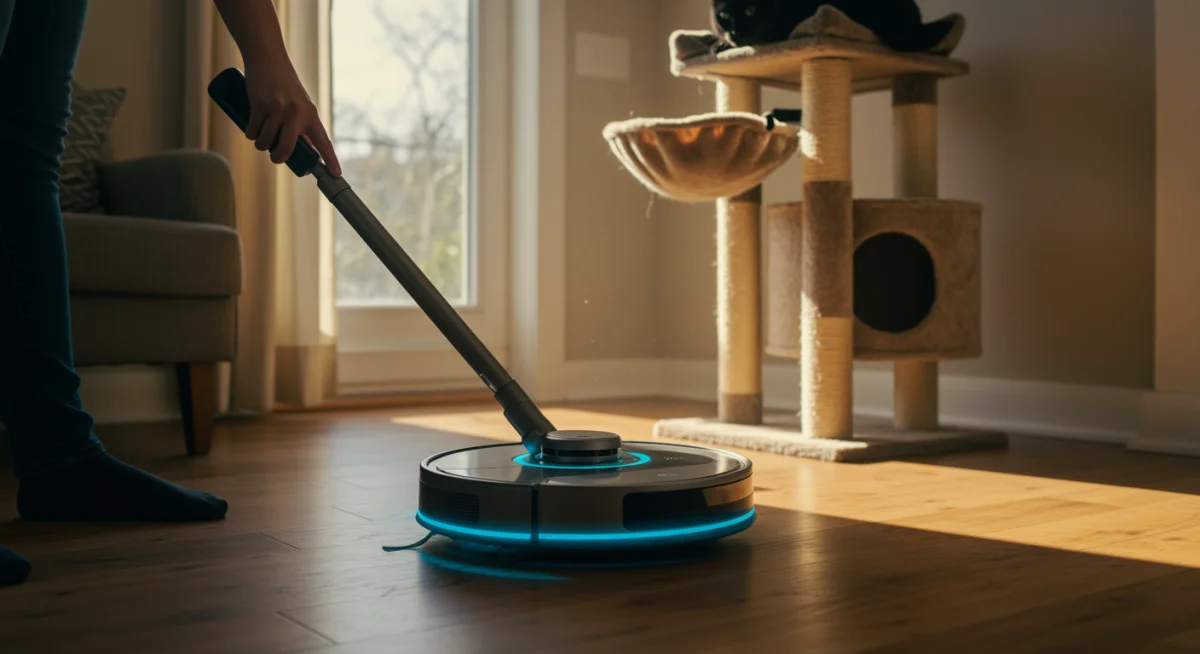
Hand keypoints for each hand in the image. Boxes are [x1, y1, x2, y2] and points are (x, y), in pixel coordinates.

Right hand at [242, 59, 341, 176]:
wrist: (268, 58)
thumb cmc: (285, 84)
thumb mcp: (301, 103)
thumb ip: (304, 124)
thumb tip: (309, 149)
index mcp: (311, 114)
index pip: (323, 141)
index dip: (330, 159)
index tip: (336, 174)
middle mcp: (296, 113)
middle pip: (287, 149)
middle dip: (278, 157)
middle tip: (275, 156)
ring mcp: (278, 109)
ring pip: (266, 142)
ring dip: (261, 144)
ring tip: (260, 137)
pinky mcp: (260, 105)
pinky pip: (253, 131)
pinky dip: (250, 134)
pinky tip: (251, 130)